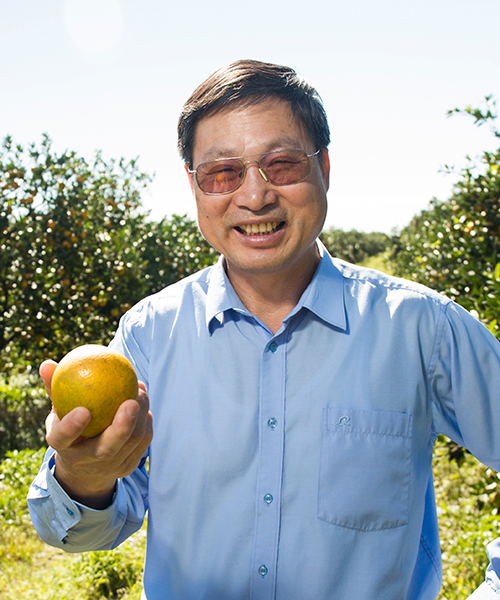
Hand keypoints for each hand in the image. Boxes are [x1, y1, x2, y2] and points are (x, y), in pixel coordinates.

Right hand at [40, 359, 152, 508]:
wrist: (85, 464)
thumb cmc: (70, 423)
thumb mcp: (59, 409)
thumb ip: (54, 387)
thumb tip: (47, 364)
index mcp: (63, 446)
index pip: (62, 439)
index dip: (71, 427)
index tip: (84, 409)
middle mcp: (86, 462)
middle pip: (105, 450)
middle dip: (121, 428)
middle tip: (131, 402)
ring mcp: (109, 468)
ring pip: (131, 443)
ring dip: (140, 415)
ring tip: (140, 390)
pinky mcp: (128, 467)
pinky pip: (143, 442)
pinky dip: (146, 420)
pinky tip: (144, 400)